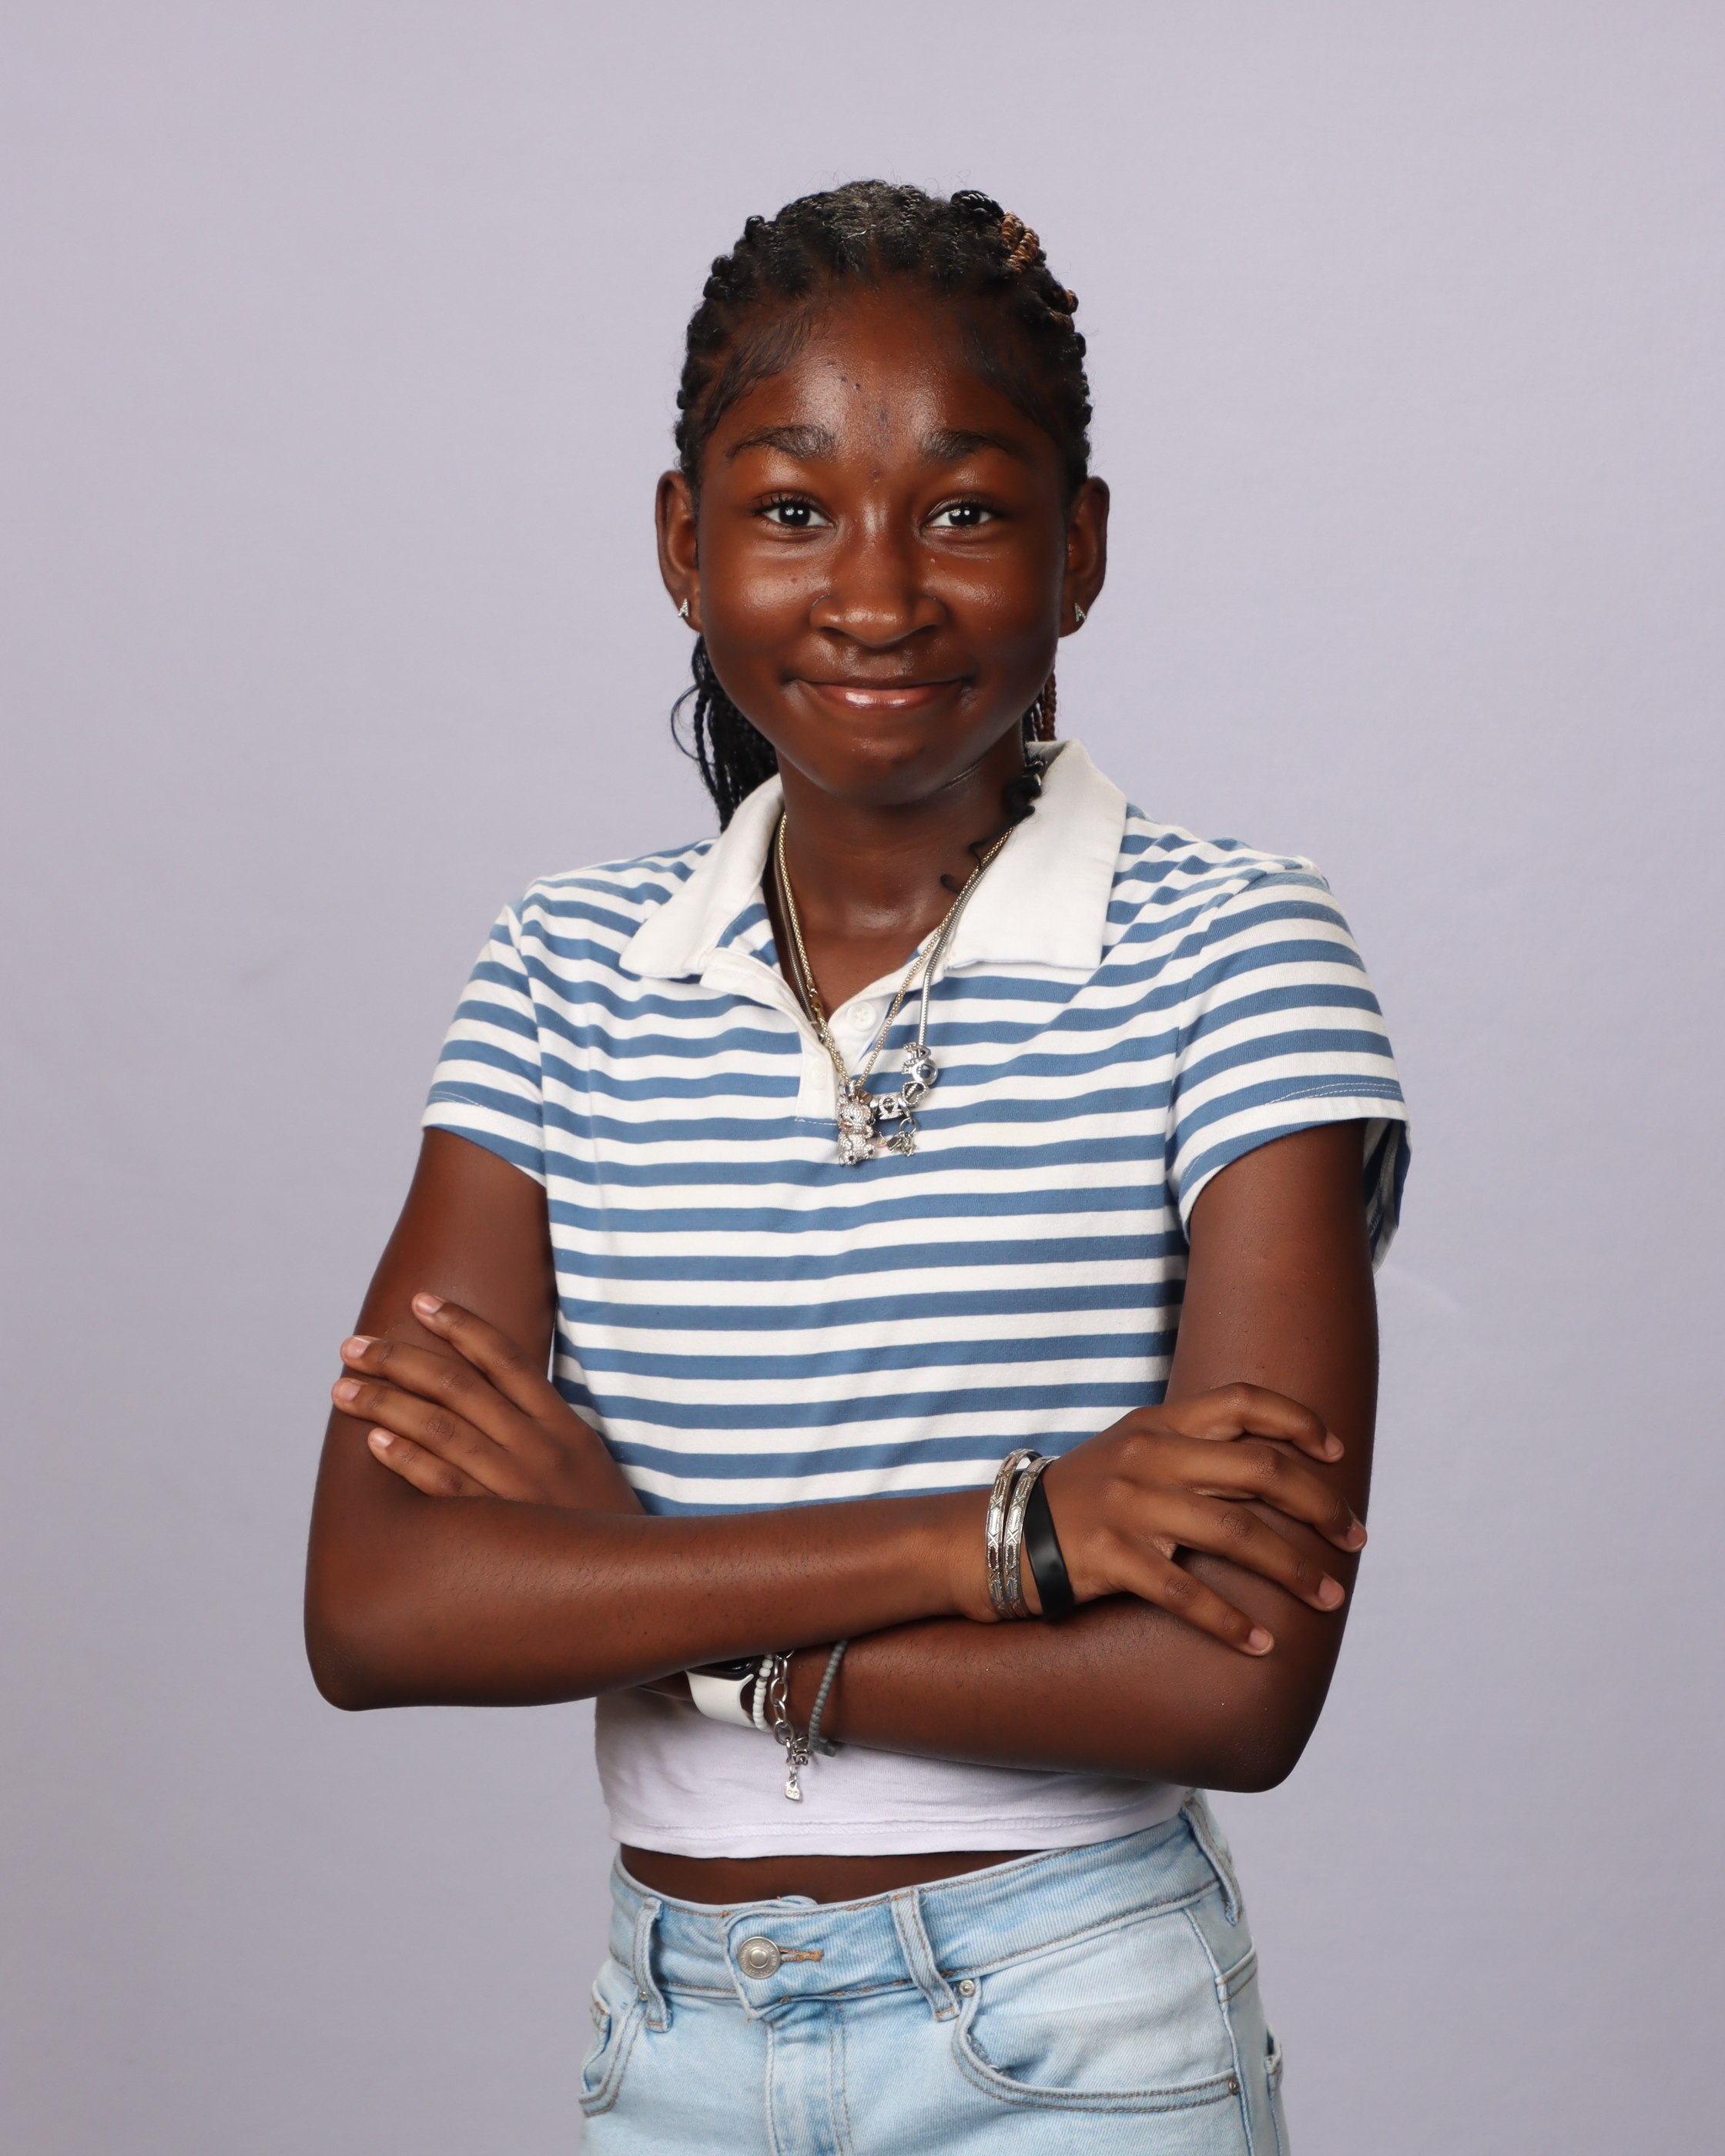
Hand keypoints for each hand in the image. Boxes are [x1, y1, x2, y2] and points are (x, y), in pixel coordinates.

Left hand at [331, 1293, 641, 1512]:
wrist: (635, 1584)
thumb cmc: (602, 1525)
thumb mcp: (586, 1462)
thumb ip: (544, 1428)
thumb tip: (488, 1397)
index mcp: (563, 1425)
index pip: (505, 1358)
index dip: (460, 1325)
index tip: (420, 1302)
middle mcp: (539, 1447)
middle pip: (458, 1386)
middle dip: (400, 1359)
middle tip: (353, 1345)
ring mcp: (518, 1487)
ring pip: (441, 1429)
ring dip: (385, 1403)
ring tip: (343, 1388)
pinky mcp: (499, 1528)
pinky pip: (444, 1486)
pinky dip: (406, 1460)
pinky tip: (373, 1440)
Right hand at [966, 1384, 1366, 1654]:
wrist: (995, 1537)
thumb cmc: (1076, 1503)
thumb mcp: (1131, 1455)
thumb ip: (1189, 1452)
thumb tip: (1266, 1471)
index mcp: (1159, 1425)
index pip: (1242, 1401)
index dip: (1298, 1421)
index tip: (1337, 1453)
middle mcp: (1150, 1456)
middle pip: (1258, 1469)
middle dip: (1319, 1505)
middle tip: (1355, 1537)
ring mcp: (1129, 1505)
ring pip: (1235, 1533)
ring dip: (1293, 1569)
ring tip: (1330, 1597)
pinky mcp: (1109, 1556)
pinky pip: (1183, 1592)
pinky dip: (1229, 1621)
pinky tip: (1261, 1643)